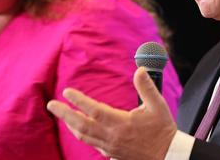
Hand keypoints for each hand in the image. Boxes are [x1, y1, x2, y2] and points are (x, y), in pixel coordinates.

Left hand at [47, 67, 176, 159]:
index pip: (94, 110)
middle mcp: (112, 137)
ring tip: (63, 115)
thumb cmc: (163, 130)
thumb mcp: (158, 106)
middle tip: (51, 105)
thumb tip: (140, 69)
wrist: (168, 156)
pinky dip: (82, 134)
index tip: (67, 92)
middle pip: (81, 125)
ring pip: (84, 136)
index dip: (79, 101)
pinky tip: (80, 129)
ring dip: (71, 125)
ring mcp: (111, 147)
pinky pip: (92, 143)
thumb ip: (147, 87)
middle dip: (64, 114)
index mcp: (121, 124)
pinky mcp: (112, 154)